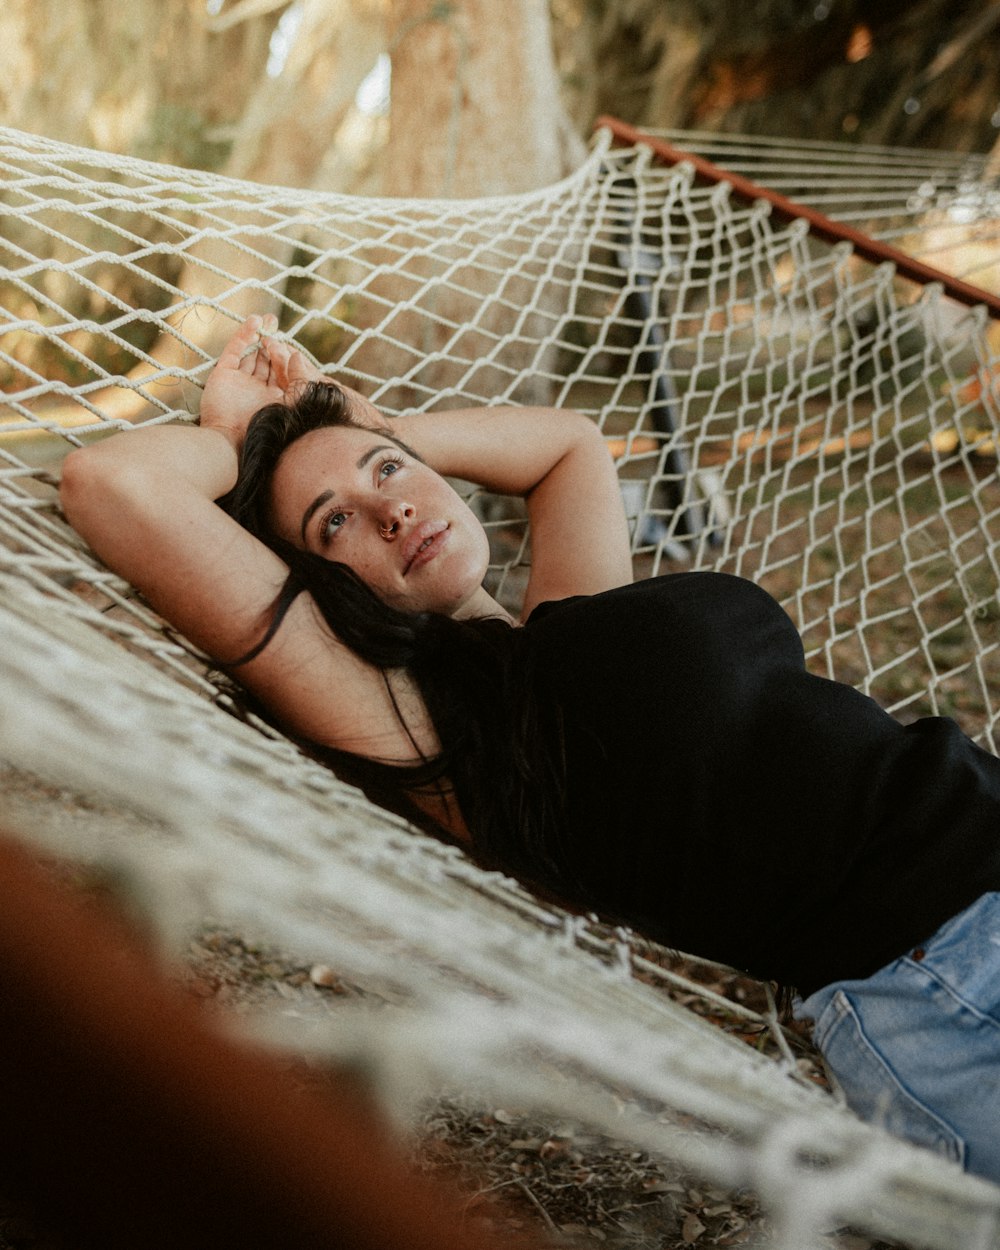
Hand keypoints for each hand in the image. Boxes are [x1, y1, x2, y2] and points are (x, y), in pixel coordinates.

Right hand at [199, 315, 287, 449]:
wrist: (233, 440)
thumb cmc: (266, 426)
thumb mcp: (293, 403)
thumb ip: (299, 380)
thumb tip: (298, 355)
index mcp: (274, 400)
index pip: (282, 372)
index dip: (285, 354)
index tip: (288, 340)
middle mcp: (257, 390)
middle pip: (266, 360)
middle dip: (271, 341)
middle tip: (275, 321)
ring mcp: (239, 382)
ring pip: (251, 353)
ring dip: (258, 335)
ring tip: (266, 318)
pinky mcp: (223, 375)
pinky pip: (235, 351)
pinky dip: (244, 336)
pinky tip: (254, 322)